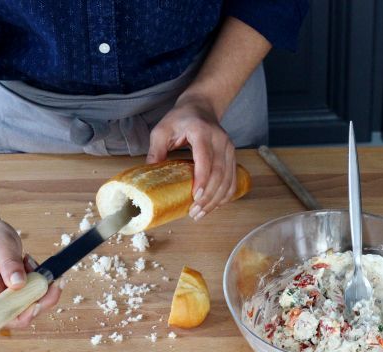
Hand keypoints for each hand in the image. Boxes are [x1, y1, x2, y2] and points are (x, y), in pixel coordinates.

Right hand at [0, 216, 62, 327]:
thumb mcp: (1, 246)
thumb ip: (10, 266)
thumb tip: (19, 284)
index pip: (5, 317)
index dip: (25, 315)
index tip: (40, 302)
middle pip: (23, 313)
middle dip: (42, 297)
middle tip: (54, 278)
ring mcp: (3, 296)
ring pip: (31, 303)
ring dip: (40, 286)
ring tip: (31, 263)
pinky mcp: (12, 291)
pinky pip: (31, 293)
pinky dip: (37, 281)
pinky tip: (30, 265)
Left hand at [146, 94, 236, 219]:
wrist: (202, 106)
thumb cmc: (180, 118)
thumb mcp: (162, 129)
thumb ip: (155, 150)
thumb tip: (150, 174)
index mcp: (202, 132)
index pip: (206, 158)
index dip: (202, 178)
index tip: (195, 196)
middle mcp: (220, 140)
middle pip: (219, 173)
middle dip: (208, 196)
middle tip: (194, 212)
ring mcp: (229, 148)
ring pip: (228, 179)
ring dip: (216, 200)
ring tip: (201, 213)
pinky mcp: (232, 156)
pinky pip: (233, 179)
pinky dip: (225, 195)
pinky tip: (215, 205)